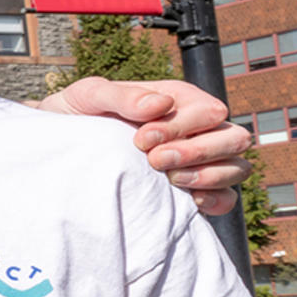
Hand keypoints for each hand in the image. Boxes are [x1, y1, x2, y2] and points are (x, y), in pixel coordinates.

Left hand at [39, 76, 249, 212]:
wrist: (60, 149)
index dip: (181, 126)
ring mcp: (199, 161)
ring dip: (209, 175)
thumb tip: (161, 104)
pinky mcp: (193, 190)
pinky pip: (228, 199)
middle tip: (155, 160)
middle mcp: (197, 129)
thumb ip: (122, 95)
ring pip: (237, 167)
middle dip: (198, 151)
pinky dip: (217, 199)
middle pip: (234, 138)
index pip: (209, 111)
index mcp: (179, 100)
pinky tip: (190, 200)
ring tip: (169, 179)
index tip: (141, 139)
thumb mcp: (89, 96)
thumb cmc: (78, 115)